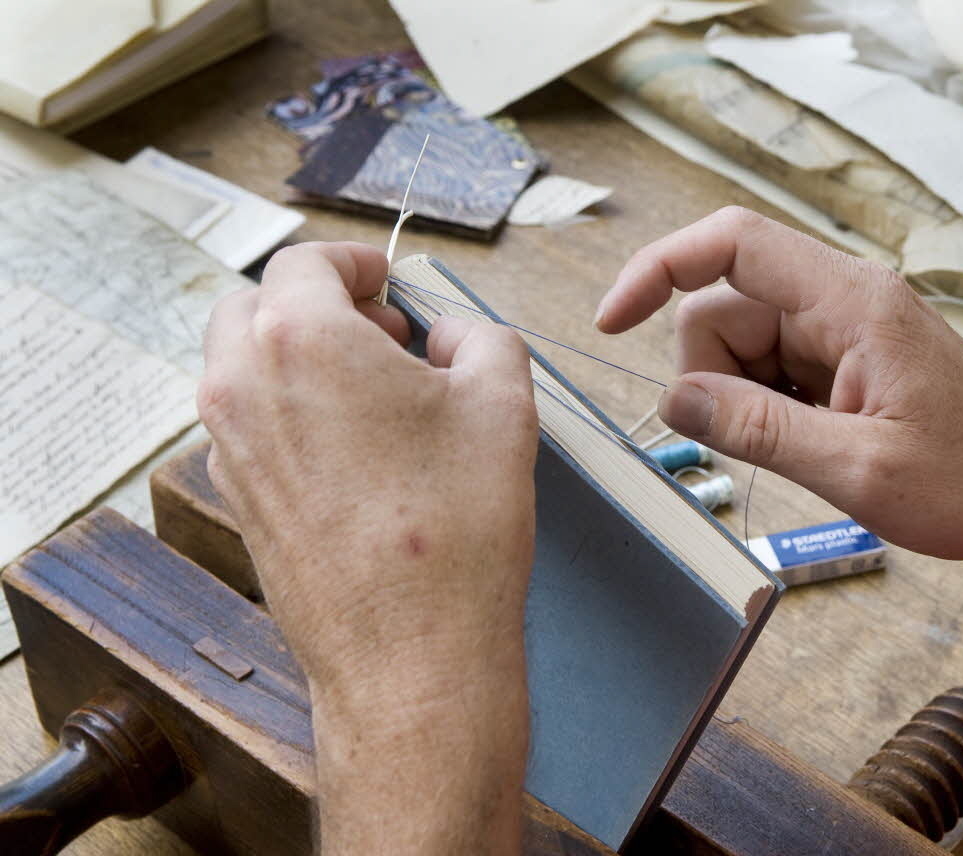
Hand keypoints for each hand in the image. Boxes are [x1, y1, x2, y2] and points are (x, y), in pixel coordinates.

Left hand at [199, 242, 538, 691]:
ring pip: (246, 368)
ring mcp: (230, 449)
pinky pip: (251, 427)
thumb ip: (480, 336)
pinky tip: (358, 451)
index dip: (355, 261)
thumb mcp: (503, 402)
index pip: (306, 262)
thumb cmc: (456, 529)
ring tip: (376, 395)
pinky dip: (291, 413)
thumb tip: (453, 336)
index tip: (384, 278)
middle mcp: (243, 386)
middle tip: (383, 332)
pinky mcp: (238, 501)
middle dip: (319, 305)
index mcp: (298, 339)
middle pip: (258, 306)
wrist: (411, 651)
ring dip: (301, 359)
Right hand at [596, 208, 962, 564]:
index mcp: (853, 302)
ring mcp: (846, 328)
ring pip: (741, 341)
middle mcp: (846, 299)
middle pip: (725, 304)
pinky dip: (767, 406)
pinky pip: (771, 366)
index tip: (612, 321)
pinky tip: (813, 443)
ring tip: (803, 448)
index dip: (659, 269)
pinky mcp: (848, 358)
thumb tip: (674, 400)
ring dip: (742, 397)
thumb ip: (757, 430)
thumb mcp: (856, 469)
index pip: (732, 243)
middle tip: (757, 440)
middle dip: (711, 373)